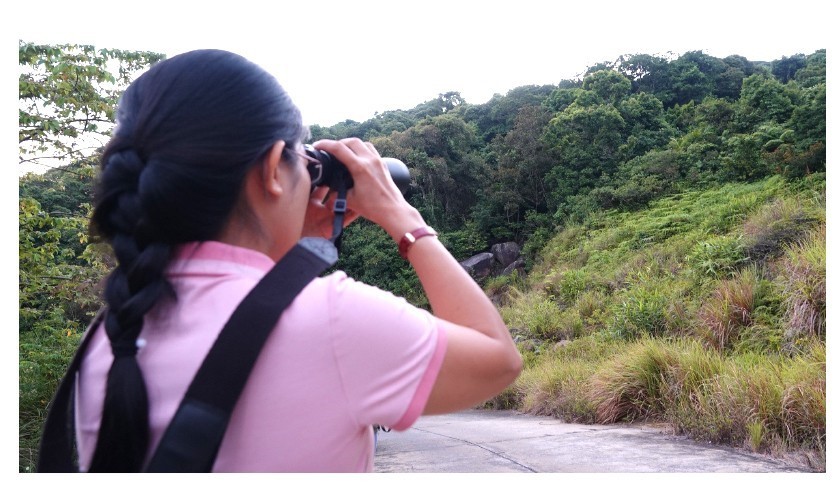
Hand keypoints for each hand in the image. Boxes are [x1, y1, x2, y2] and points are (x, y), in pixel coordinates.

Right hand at [311, 138, 425, 240]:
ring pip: (362, 143)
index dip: (325, 144)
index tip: (317, 145)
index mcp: (360, 167)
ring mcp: (378, 161)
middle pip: (351, 141)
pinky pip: (370, 150)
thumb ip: (337, 192)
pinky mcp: (383, 164)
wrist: (393, 210)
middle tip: (329, 150)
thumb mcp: (350, 200)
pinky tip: (356, 158)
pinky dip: (361, 149)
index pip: (339, 148)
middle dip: (338, 143)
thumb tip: (328, 190)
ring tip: (342, 152)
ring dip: (350, 144)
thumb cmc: (374, 208)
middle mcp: (370, 160)